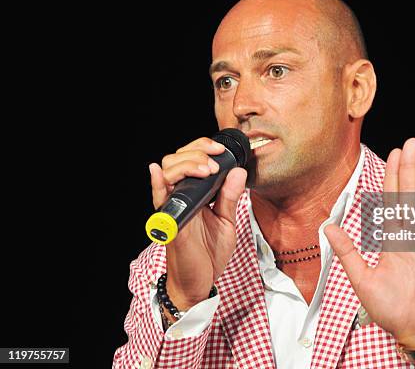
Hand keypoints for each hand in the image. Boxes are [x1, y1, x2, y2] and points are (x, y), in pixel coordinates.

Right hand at [149, 137, 246, 309]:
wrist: (199, 283)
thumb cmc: (209, 254)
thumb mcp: (226, 221)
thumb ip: (230, 196)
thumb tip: (238, 170)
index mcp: (195, 194)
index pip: (191, 159)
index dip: (203, 148)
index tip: (221, 151)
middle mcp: (181, 197)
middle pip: (176, 160)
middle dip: (197, 152)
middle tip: (215, 162)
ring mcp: (173, 209)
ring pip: (167, 173)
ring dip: (187, 165)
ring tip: (207, 171)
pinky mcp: (170, 224)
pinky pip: (159, 201)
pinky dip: (157, 184)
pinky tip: (157, 171)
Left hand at [325, 138, 414, 347]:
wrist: (412, 329)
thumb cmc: (389, 308)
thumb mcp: (360, 277)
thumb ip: (346, 251)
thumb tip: (326, 227)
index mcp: (392, 240)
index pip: (391, 200)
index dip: (391, 178)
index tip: (393, 155)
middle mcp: (410, 235)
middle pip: (409, 194)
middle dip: (409, 168)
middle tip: (411, 143)